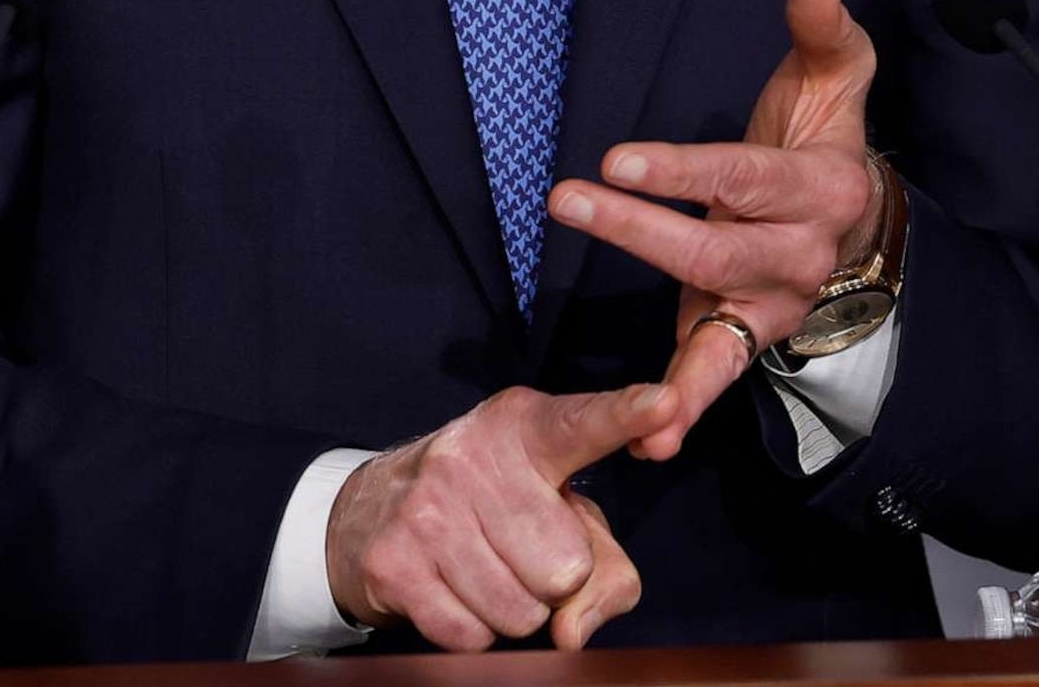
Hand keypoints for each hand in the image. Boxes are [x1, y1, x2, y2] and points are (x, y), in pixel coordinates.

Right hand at [325, 384, 668, 650]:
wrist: (372, 511)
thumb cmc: (492, 509)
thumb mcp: (560, 516)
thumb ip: (606, 568)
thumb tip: (572, 632)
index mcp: (523, 428)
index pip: (583, 426)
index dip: (627, 415)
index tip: (667, 401)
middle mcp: (471, 457)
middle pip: (566, 568)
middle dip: (551, 580)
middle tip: (514, 548)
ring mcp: (426, 509)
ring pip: (521, 613)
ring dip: (512, 609)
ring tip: (481, 567)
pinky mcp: (394, 562)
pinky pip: (471, 637)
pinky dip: (471, 630)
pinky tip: (450, 587)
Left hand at [546, 0, 880, 459]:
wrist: (859, 220)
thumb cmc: (825, 136)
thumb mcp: (835, 77)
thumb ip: (822, 30)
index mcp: (820, 190)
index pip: (742, 177)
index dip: (682, 170)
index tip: (620, 157)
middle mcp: (799, 257)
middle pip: (713, 250)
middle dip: (638, 230)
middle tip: (568, 199)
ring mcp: (771, 307)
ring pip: (717, 330)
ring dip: (672, 364)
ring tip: (637, 401)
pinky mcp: (740, 335)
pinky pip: (714, 376)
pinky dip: (685, 410)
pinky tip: (650, 440)